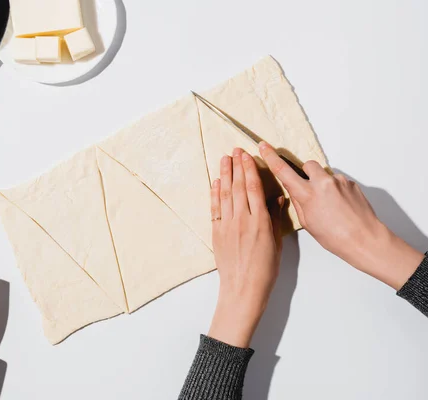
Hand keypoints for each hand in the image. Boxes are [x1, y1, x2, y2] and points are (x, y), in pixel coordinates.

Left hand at [208, 148, 283, 347]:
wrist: (243, 288)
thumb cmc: (265, 269)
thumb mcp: (276, 242)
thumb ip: (276, 218)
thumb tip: (278, 197)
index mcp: (261, 221)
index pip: (253, 188)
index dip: (249, 169)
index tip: (247, 155)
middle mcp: (243, 220)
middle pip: (238, 187)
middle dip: (236, 166)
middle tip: (234, 150)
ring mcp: (227, 225)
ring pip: (225, 194)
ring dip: (224, 175)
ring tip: (224, 159)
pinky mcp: (217, 233)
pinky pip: (215, 208)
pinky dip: (214, 194)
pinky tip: (215, 182)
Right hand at [259, 141, 422, 289]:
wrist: (364, 239)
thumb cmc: (335, 237)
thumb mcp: (307, 223)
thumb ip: (299, 202)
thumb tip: (295, 191)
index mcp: (308, 195)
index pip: (283, 171)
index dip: (271, 157)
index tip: (265, 147)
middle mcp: (323, 183)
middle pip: (308, 165)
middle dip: (306, 173)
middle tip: (309, 188)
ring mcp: (339, 181)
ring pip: (324, 174)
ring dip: (323, 183)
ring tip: (329, 203)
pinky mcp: (351, 183)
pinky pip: (338, 181)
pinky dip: (336, 190)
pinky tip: (340, 205)